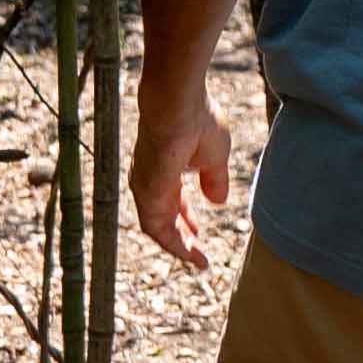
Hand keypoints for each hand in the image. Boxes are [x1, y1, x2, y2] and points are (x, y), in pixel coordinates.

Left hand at [132, 91, 233, 273]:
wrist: (178, 103)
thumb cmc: (197, 120)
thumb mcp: (214, 156)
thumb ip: (214, 179)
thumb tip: (217, 201)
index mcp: (165, 170)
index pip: (173, 203)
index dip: (187, 221)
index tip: (199, 235)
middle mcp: (150, 181)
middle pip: (164, 219)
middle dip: (182, 237)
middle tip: (197, 253)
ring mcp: (145, 187)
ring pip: (158, 228)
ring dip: (177, 245)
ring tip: (196, 259)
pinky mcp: (146, 192)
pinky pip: (157, 227)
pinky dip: (173, 242)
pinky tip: (190, 250)